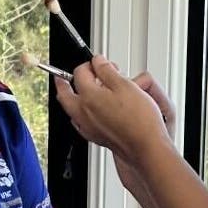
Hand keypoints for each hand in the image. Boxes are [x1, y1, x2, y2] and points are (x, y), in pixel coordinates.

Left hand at [55, 56, 170, 162]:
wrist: (145, 145)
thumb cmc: (138, 119)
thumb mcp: (125, 85)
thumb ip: (107, 71)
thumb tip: (98, 62)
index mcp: (88, 96)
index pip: (80, 72)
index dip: (90, 64)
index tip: (98, 63)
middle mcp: (83, 112)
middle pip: (64, 93)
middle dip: (63, 82)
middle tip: (62, 76)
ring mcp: (87, 126)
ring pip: (70, 109)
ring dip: (71, 98)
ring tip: (76, 92)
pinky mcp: (95, 137)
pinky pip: (79, 123)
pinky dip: (80, 114)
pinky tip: (88, 112)